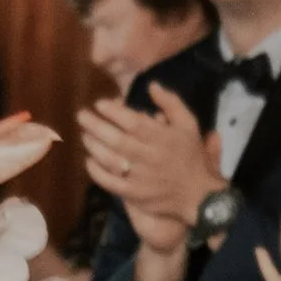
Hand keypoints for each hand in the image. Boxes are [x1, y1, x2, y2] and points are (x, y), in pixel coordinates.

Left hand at [78, 84, 220, 251]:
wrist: (198, 195)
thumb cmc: (190, 155)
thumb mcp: (189, 124)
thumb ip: (171, 103)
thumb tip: (151, 85)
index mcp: (162, 138)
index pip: (133, 122)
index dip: (113, 112)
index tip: (99, 103)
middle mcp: (149, 156)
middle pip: (117, 140)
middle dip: (95, 126)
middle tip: (82, 115)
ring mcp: (140, 177)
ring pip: (110, 160)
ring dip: (93, 145)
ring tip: (84, 134)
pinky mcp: (133, 194)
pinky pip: (109, 182)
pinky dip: (96, 171)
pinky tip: (89, 160)